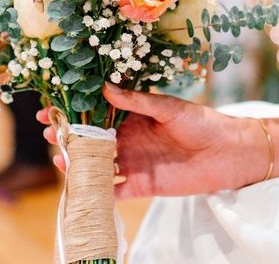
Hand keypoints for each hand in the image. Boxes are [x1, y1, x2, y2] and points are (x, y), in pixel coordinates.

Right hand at [38, 83, 260, 199]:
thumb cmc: (202, 122)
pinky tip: (80, 188)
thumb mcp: (168, 107)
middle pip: (91, 140)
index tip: (50, 108)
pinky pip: (114, 190)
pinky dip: (97, 191)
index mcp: (133, 116)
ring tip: (59, 158)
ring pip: (98, 165)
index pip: (96, 113)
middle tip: (48, 134)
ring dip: (78, 163)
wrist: (230, 153)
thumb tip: (106, 88)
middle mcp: (128, 139)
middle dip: (68, 137)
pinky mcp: (142, 185)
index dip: (74, 111)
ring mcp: (133, 162)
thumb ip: (138, 101)